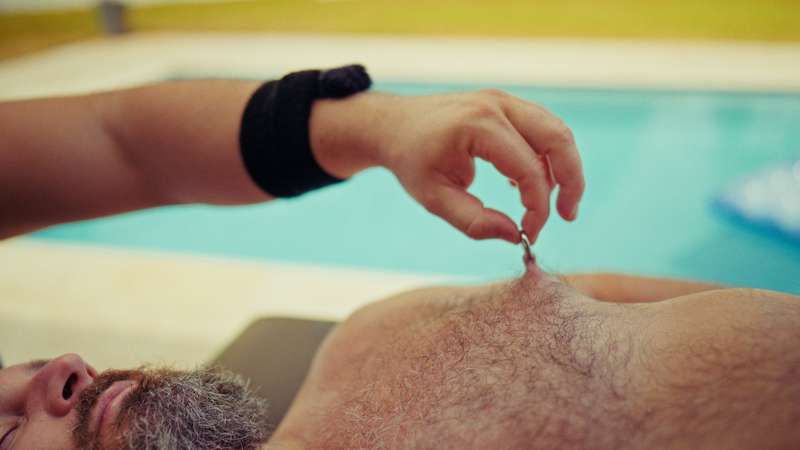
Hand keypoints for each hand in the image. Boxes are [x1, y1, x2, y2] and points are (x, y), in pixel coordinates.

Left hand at [310, 89, 584, 243]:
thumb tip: (516, 236)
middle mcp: (497, 105)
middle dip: (571, 181)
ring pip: (555, 131)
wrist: (394, 125)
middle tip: (567, 216)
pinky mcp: (506, 104)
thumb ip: (474, 222)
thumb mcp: (434, 199)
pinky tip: (524, 184)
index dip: (538, 206)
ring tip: (548, 205)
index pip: (527, 168)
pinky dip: (545, 157)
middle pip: (558, 138)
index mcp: (477, 125)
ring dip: (562, 168)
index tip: (530, 233)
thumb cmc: (411, 160)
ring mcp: (504, 100)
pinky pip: (541, 128)